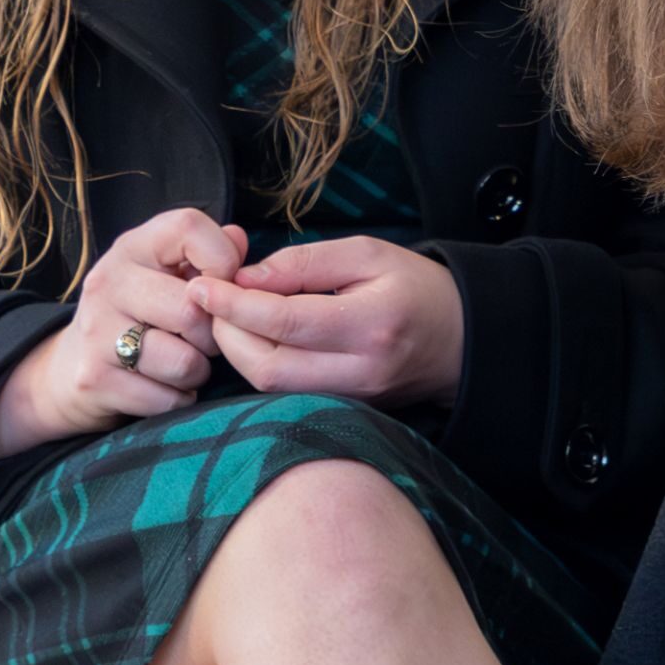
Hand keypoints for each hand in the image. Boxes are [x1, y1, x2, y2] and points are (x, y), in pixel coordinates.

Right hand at [0, 207, 248, 459]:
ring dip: (198, 371)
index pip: (189, 228)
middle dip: (214, 333)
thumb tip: (239, 241)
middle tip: (205, 338)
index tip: (222, 286)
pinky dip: (178, 398)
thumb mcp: (168, 270)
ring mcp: (96, 332)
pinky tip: (166, 386)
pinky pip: (167, 399)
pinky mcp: (92, 380)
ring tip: (186, 363)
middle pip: (192, 309)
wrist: (68, 367)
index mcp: (133, 247)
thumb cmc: (140, 312)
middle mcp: (108, 282)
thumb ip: (211, 251)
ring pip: (185, 361)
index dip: (223, 260)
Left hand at [188, 233, 465, 407]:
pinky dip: (258, 366)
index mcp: (370, 325)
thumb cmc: (417, 287)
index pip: (284, 322)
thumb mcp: (369, 254)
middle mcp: (359, 372)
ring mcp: (350, 399)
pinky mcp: (342, 411)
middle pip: (266, 366)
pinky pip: (284, 393)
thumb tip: (246, 278)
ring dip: (237, 352)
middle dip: (227, 332)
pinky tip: (253, 340)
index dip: (234, 304)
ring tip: (229, 316)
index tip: (201, 285)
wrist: (463, 340)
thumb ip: (306, 262)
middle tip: (211, 300)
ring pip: (268, 387)